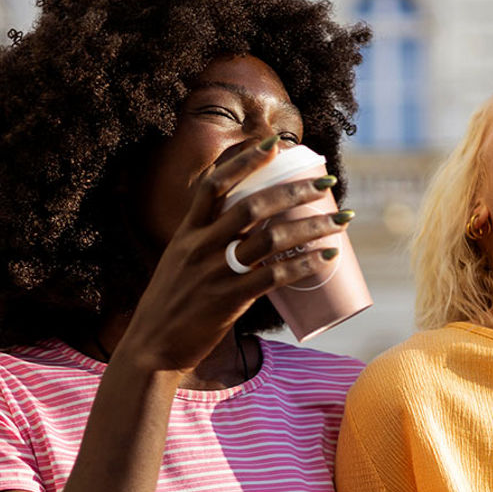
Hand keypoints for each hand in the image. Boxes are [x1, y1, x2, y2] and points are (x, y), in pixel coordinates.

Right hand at [117, 139, 348, 374]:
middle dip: (295, 189)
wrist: (150, 348)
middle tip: (327, 180)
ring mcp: (215, 272)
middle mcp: (200, 246)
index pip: (215, 183)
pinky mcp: (228, 299)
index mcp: (186, 232)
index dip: (245, 159)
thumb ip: (209, 248)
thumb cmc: (171, 307)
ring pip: (271, 238)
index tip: (275, 143)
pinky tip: (327, 257)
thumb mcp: (180, 265)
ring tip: (341, 219)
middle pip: (254, 205)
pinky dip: (305, 264)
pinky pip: (274, 276)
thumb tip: (249, 239)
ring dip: (312, 225)